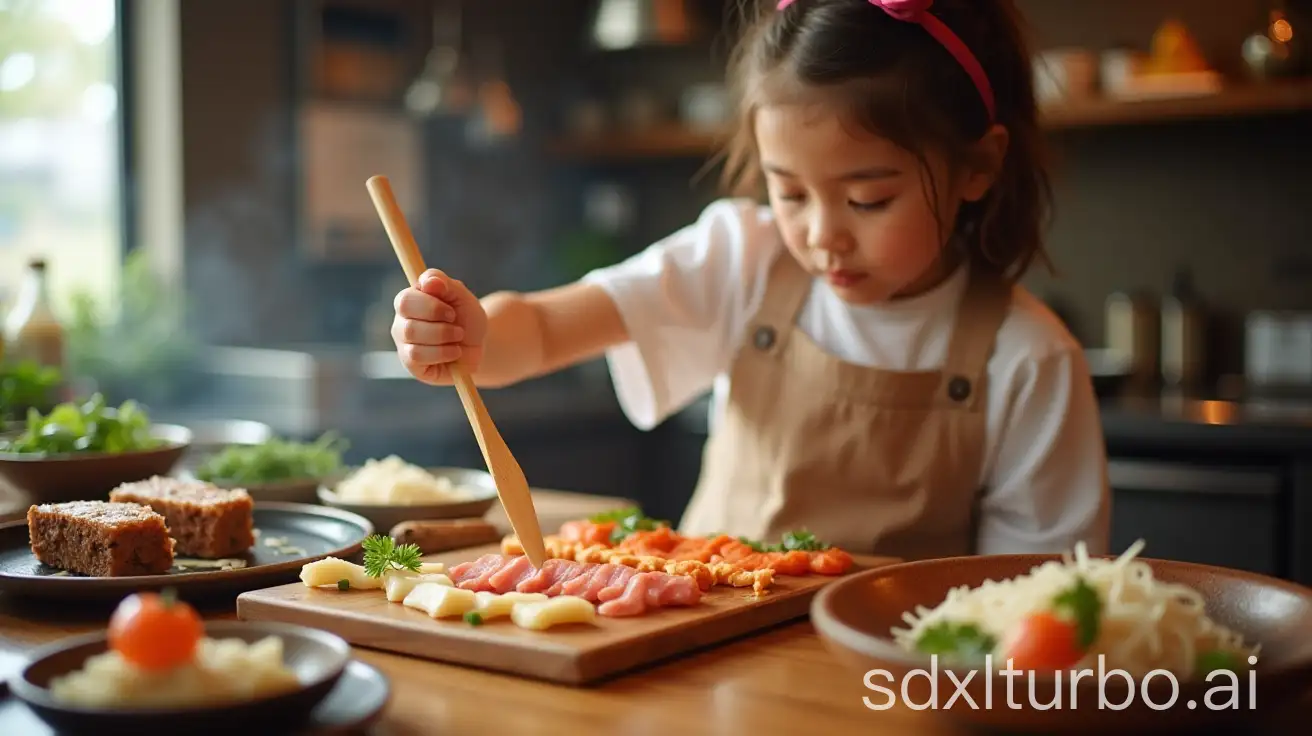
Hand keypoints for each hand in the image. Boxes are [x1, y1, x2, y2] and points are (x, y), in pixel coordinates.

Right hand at [391, 269, 486, 385]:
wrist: (478, 347)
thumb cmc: (467, 318)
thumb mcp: (462, 296)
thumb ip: (445, 284)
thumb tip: (428, 281)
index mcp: (410, 299)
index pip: (406, 299)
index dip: (430, 305)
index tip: (452, 311)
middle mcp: (402, 320)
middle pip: (406, 316)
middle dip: (438, 320)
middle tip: (456, 324)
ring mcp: (404, 342)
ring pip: (411, 335)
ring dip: (443, 335)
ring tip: (458, 337)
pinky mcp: (410, 363)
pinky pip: (416, 355)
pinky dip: (442, 352)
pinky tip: (454, 352)